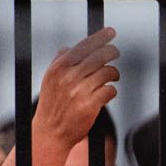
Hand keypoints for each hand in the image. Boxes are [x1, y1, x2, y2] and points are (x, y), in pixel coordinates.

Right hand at [32, 27, 120, 150]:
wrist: (50, 133)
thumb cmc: (52, 106)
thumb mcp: (50, 80)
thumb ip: (59, 62)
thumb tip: (70, 47)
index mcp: (59, 68)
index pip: (83, 46)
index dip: (99, 37)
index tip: (111, 32)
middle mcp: (69, 77)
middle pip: (98, 56)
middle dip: (111, 52)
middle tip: (115, 53)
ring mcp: (80, 91)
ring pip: (106, 72)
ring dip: (113, 73)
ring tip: (112, 77)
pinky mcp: (91, 105)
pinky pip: (110, 90)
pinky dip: (111, 90)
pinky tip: (107, 93)